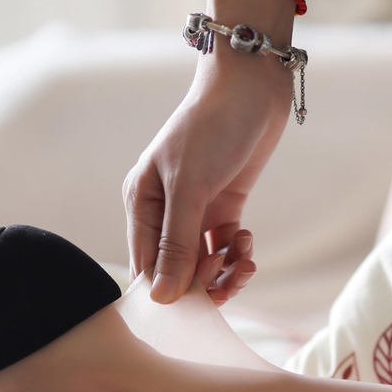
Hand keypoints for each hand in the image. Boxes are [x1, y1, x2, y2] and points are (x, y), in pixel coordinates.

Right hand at [124, 57, 289, 303]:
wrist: (251, 87)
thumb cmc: (211, 128)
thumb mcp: (189, 187)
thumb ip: (176, 244)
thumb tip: (162, 297)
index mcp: (140, 204)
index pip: (144, 267)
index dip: (168, 292)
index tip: (195, 304)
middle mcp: (164, 211)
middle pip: (176, 271)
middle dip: (203, 281)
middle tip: (225, 268)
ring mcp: (195, 210)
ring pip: (204, 264)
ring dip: (225, 272)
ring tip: (243, 261)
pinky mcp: (225, 207)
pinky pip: (225, 248)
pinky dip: (237, 255)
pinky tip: (246, 243)